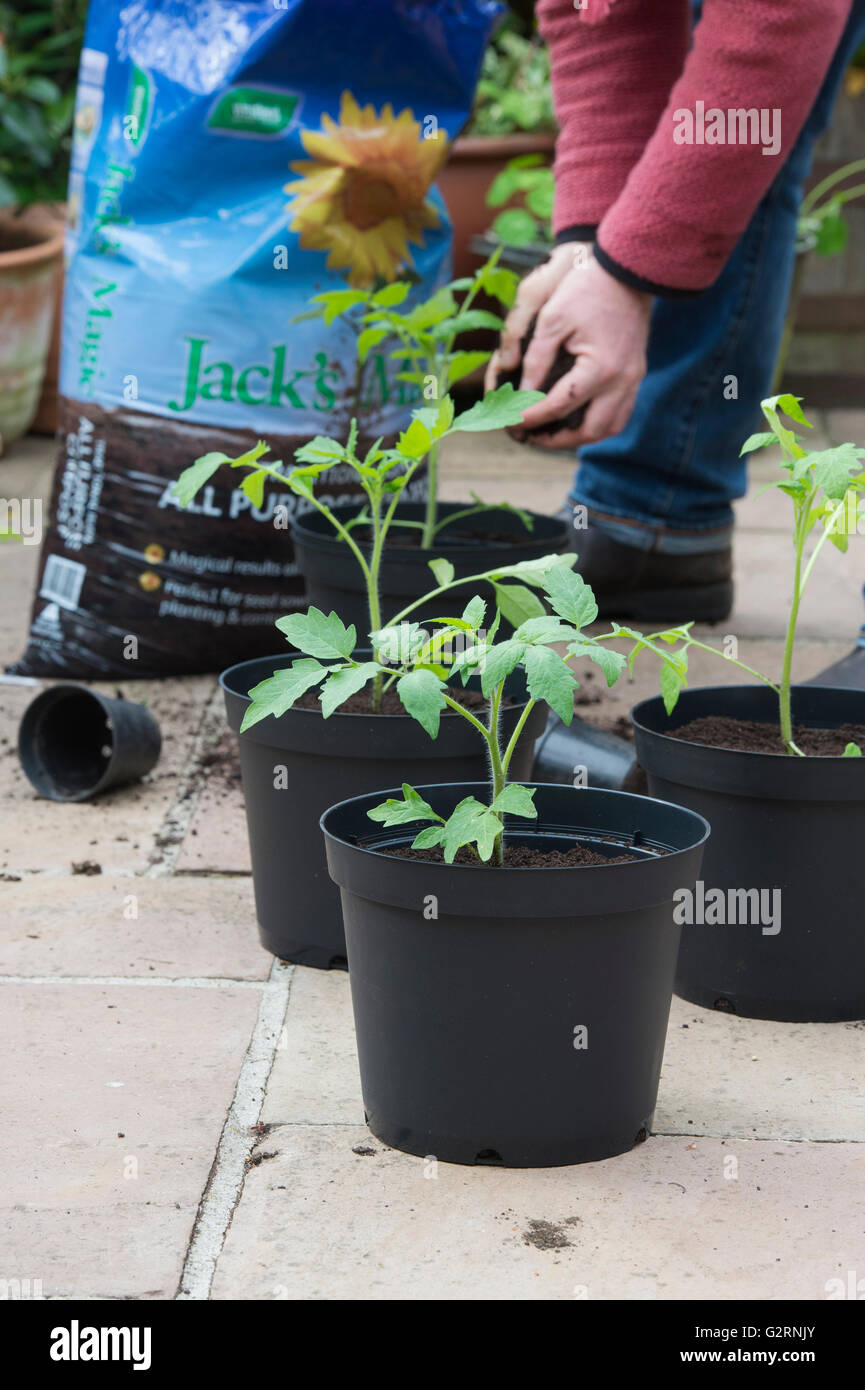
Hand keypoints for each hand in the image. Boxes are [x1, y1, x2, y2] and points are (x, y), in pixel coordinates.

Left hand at [496, 248, 652, 449]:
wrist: (628, 269)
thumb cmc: (586, 288)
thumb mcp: (552, 319)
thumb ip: (535, 360)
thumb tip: (521, 394)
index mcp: (600, 368)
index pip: (559, 406)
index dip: (531, 417)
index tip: (510, 423)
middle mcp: (621, 380)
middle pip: (590, 431)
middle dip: (558, 440)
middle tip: (531, 437)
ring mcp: (633, 379)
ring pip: (609, 427)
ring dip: (581, 437)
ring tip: (553, 433)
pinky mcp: (636, 373)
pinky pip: (620, 413)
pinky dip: (598, 423)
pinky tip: (577, 418)